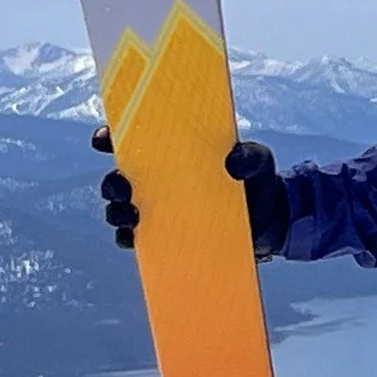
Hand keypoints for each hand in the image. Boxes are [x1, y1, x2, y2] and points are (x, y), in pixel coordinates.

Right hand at [93, 128, 290, 260]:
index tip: (104, 138)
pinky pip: (133, 238)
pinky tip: (133, 236)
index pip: (134, 142)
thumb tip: (233, 161)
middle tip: (122, 187)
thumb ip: (250, 157)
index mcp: (173, 155)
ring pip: (120, 209)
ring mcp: (159, 209)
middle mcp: (158, 181)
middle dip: (112, 182)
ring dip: (116, 211)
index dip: (111, 138)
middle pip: (118, 179)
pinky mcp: (163, 235)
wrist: (272, 222)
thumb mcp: (259, 162)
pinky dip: (127, 238)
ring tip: (130, 215)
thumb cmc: (259, 181)